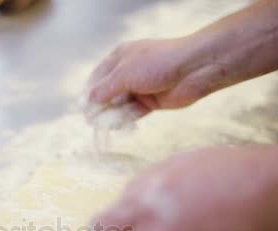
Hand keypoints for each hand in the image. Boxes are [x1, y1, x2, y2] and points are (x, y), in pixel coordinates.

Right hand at [87, 38, 216, 114]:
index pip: (97, 77)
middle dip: (100, 106)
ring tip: (104, 125)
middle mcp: (128, 72)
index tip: (83, 108)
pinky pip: (133, 112)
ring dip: (112, 114)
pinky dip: (126, 119)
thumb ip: (104, 89)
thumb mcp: (124, 74)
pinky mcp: (151, 102)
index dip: (89, 93)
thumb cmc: (157, 64)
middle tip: (92, 121)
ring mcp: (140, 88)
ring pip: (120, 104)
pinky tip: (119, 126)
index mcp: (119, 58)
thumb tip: (87, 101)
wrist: (194, 69)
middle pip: (107, 92)